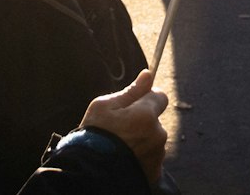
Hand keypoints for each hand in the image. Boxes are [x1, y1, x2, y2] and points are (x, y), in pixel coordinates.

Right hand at [80, 68, 167, 186]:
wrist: (89, 174)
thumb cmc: (95, 136)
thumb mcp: (104, 106)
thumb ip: (130, 91)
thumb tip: (147, 74)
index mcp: (146, 115)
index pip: (160, 96)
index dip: (147, 98)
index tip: (134, 104)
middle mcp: (157, 135)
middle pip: (156, 120)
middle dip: (143, 121)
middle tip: (121, 129)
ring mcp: (157, 156)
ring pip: (153, 140)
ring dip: (143, 140)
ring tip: (121, 147)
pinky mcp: (154, 173)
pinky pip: (151, 158)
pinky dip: (142, 157)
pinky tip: (125, 159)